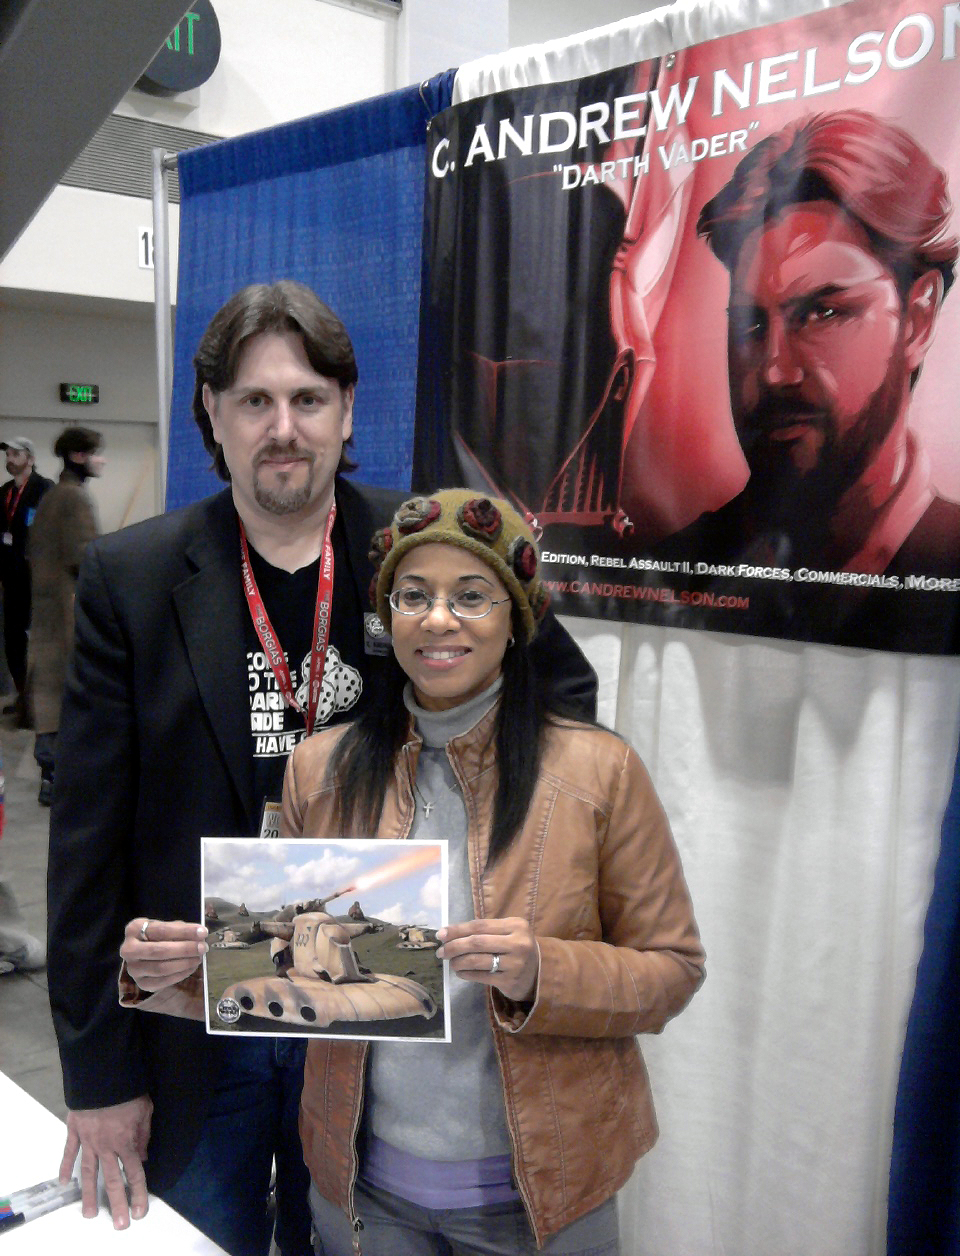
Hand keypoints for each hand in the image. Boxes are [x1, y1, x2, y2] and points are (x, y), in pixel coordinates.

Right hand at [60, 1095, 152, 1227]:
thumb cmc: (129, 1090)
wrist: (104, 1075)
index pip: (135, 1173)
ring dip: (89, 1194)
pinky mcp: (74, 1131)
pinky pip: (69, 1152)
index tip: (140, 1211)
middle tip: (119, 1224)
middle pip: (112, 1180)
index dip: (139, 1193)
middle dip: (117, 1203)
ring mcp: (88, 1141)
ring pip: (88, 1173)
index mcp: (126, 1142)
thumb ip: (144, 1135)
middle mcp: (107, 1146)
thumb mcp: (145, 1110)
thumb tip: (143, 1157)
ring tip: (89, 1214)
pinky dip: (65, 1167)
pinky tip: (63, 1182)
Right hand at [120, 918, 206, 991]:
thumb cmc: (158, 937)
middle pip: (159, 951)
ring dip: (184, 963)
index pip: (162, 930)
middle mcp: (129, 949)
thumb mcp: (166, 927)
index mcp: (134, 929)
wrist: (143, 955)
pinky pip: (162, 982)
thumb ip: (181, 929)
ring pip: (161, 968)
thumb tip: (200, 934)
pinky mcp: (141, 983)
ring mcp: (133, 968)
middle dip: (184, 949)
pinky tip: (191, 967)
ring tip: (199, 957)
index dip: (184, 932)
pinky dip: (180, 975)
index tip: (203, 932)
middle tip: (203, 947)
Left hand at [436, 917, 538, 1002]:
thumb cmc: (517, 948)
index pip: (480, 926)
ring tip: (450, 962)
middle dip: (454, 946)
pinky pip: (481, 976)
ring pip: (477, 960)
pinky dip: (467, 974)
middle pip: (477, 942)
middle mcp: (518, 943)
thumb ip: (485, 931)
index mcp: (516, 925)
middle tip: (441, 951)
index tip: (441, 934)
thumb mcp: (508, 933)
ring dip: (458, 961)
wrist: (540, 973)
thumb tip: (449, 934)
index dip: (457, 930)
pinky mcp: (511, 981)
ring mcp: (516, 963)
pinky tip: (460, 972)